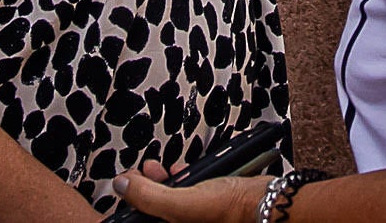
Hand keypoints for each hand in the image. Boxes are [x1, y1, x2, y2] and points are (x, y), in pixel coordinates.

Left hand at [116, 160, 259, 221]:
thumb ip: (148, 195)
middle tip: (143, 171)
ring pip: (170, 199)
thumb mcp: (182, 203)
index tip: (127, 181)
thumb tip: (122, 184)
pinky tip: (184, 170)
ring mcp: (195, 217)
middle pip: (154, 208)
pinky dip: (183, 180)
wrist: (263, 201)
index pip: (140, 216)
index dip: (131, 198)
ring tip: (163, 168)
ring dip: (164, 181)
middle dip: (146, 187)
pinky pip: (187, 193)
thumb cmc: (230, 210)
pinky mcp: (207, 205)